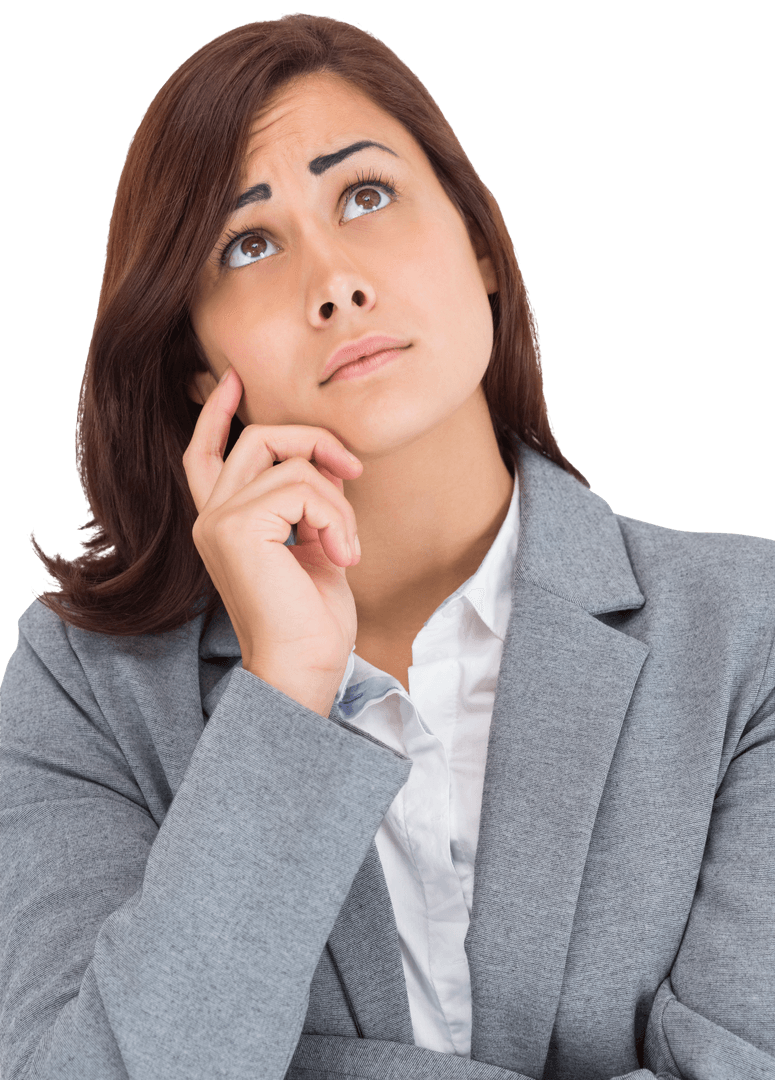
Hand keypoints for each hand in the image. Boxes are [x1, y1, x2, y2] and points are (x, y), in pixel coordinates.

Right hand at [182, 366, 362, 714]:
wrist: (305, 667)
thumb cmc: (312, 619)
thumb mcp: (314, 545)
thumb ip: (308, 500)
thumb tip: (327, 459)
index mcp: (224, 523)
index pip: (206, 453)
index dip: (217, 414)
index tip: (233, 381)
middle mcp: (211, 517)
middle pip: (258, 440)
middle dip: (314, 441)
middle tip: (353, 469)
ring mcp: (219, 520)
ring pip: (292, 463)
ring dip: (338, 502)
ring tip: (347, 547)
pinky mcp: (238, 527)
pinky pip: (304, 486)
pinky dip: (337, 516)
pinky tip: (343, 555)